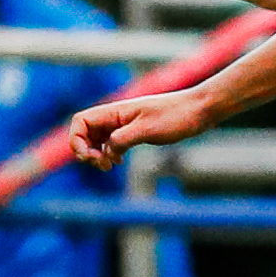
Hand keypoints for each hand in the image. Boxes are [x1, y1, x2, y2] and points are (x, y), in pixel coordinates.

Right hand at [68, 85, 214, 169]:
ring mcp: (125, 123)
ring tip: (110, 166)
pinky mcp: (135, 130)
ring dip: (97, 154)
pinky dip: (109, 153)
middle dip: (86, 150)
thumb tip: (107, 154)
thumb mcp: (147, 130)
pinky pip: (112, 142)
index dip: (76, 140)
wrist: (199, 110)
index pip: (80, 122)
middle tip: (103, 165)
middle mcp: (116, 116)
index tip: (91, 157)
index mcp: (115, 111)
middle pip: (85, 132)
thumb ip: (122, 140)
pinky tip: (119, 162)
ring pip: (97, 138)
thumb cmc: (176, 116)